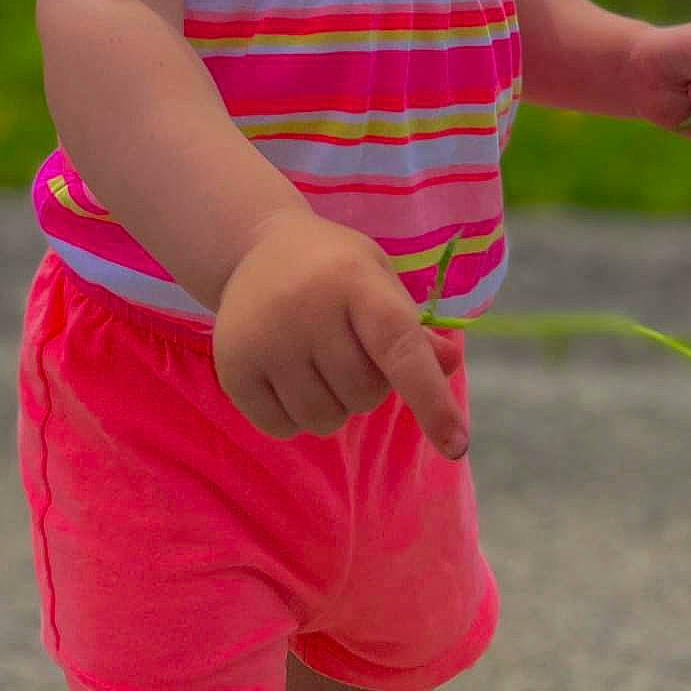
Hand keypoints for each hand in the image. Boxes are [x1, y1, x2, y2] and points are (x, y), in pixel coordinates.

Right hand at [212, 211, 468, 458]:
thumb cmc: (333, 268)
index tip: (456, 443)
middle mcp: (306, 306)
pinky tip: (287, 374)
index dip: (431, 398)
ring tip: (317, 361)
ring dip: (332, 404)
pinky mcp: (233, 366)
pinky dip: (294, 416)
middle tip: (347, 347)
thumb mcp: (379, 280)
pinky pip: (282, 428)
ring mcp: (264, 338)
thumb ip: (413, 329)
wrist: (256, 247)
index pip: (400, 347)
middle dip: (367, 385)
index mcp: (354, 280)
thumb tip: (447, 364)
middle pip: (363, 394)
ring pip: (324, 419)